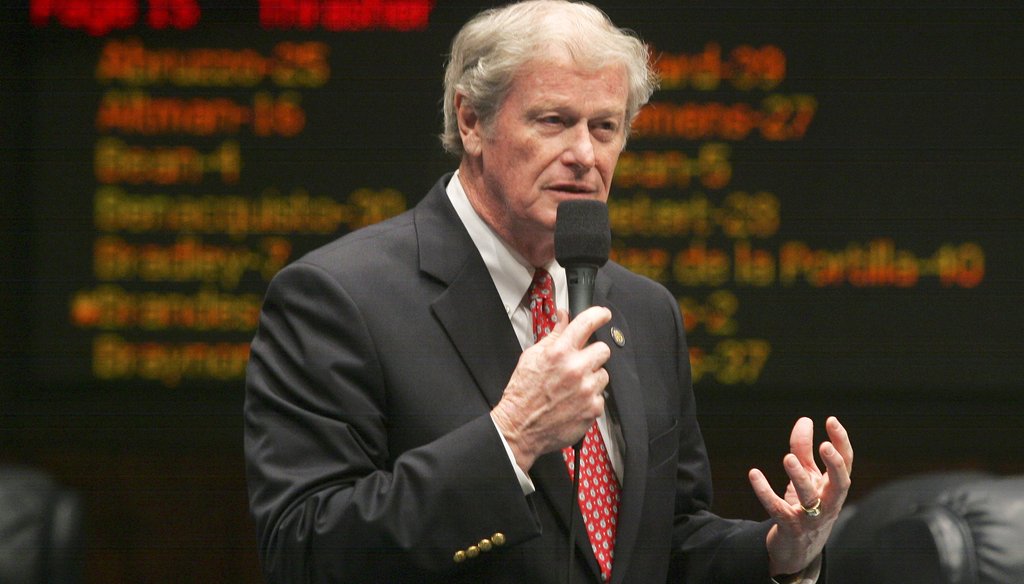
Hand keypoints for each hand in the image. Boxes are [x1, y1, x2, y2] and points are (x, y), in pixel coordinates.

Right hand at [491, 306, 611, 471]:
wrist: (520, 428)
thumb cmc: (522, 394)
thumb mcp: (531, 357)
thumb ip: (552, 335)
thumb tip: (563, 318)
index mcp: (559, 353)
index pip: (586, 324)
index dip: (599, 315)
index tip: (603, 315)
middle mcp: (575, 369)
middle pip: (603, 349)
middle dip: (592, 354)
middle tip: (580, 363)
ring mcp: (586, 389)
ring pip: (604, 374)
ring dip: (592, 377)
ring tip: (573, 386)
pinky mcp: (593, 408)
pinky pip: (601, 396)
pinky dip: (590, 398)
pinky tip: (574, 401)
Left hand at [748, 416, 852, 576]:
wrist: (797, 549)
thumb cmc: (806, 507)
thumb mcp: (807, 477)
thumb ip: (804, 450)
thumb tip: (805, 420)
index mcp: (834, 489)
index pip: (846, 464)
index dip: (841, 442)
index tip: (830, 420)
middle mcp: (828, 504)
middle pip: (840, 484)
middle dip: (835, 465)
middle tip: (824, 446)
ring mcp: (810, 518)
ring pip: (809, 499)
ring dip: (799, 478)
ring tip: (788, 458)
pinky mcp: (789, 527)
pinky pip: (777, 509)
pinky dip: (765, 492)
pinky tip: (754, 474)